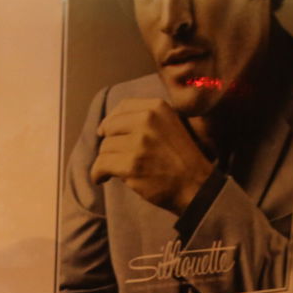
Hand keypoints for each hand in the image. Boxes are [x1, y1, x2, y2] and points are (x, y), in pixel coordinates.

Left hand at [90, 98, 213, 214]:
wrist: (195, 185)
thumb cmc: (181, 159)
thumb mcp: (170, 125)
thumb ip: (144, 119)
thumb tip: (106, 125)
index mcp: (157, 108)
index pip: (122, 107)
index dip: (110, 121)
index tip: (105, 132)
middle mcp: (148, 120)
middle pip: (109, 127)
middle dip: (109, 143)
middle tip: (115, 156)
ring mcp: (140, 143)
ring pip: (105, 148)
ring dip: (106, 161)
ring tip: (116, 170)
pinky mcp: (132, 165)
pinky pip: (101, 165)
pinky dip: (97, 174)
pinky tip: (102, 179)